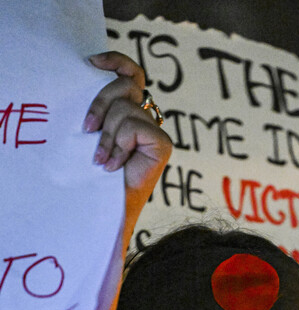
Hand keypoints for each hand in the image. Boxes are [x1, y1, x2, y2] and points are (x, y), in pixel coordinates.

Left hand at [84, 51, 171, 237]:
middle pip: (124, 87)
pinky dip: (119, 145)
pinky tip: (114, 165)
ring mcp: (155, 131)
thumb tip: (92, 75)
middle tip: (87, 130)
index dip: (116, 62)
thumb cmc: (94, 177)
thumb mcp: (91, 134)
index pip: (130, 74)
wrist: (105, 208)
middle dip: (100, 105)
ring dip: (107, 136)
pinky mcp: (162, 144)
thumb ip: (100, 109)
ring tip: (101, 160)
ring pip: (125, 108)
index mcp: (129, 111)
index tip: (91, 63)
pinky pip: (134, 127)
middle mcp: (145, 118)